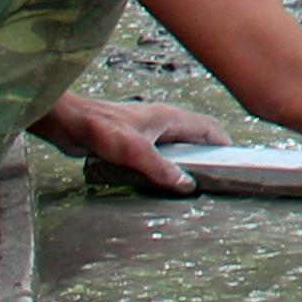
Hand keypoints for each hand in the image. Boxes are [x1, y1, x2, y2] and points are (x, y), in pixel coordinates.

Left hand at [32, 95, 232, 192]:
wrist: (66, 122)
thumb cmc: (98, 127)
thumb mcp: (134, 151)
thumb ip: (161, 168)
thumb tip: (186, 184)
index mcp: (170, 118)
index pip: (209, 129)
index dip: (224, 145)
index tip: (234, 164)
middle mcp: (162, 123)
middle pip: (195, 139)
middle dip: (208, 156)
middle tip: (214, 178)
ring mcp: (147, 132)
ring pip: (176, 148)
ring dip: (185, 163)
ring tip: (190, 183)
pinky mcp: (131, 142)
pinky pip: (158, 155)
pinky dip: (165, 167)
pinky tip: (159, 182)